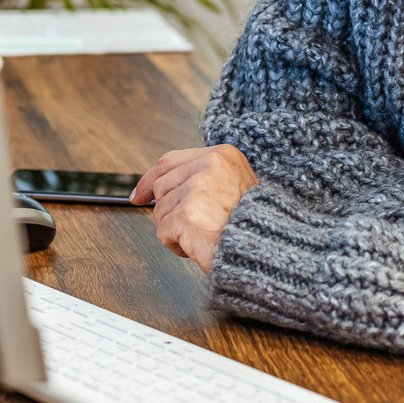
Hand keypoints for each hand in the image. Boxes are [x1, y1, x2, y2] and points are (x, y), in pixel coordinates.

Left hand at [131, 145, 258, 272]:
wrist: (264, 247)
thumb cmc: (252, 222)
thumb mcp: (234, 185)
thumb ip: (202, 178)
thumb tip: (159, 189)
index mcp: (221, 155)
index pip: (170, 161)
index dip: (149, 179)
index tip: (139, 194)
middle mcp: (208, 167)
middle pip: (161, 187)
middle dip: (168, 210)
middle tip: (190, 224)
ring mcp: (196, 189)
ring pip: (161, 211)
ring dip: (175, 230)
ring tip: (202, 234)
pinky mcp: (186, 214)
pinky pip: (163, 232)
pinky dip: (176, 244)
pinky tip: (197, 244)